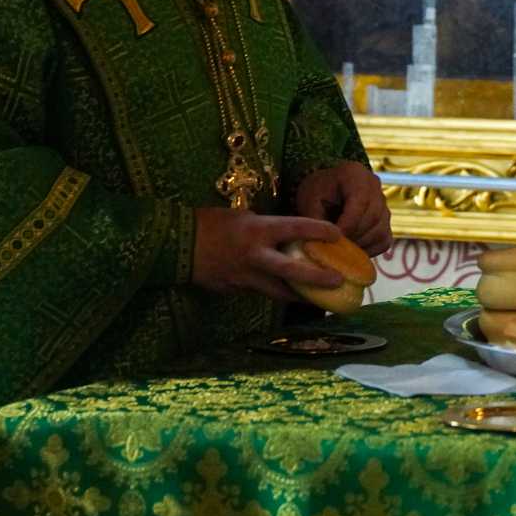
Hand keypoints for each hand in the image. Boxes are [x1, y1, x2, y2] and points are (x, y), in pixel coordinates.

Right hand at [190, 209, 349, 301]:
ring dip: (299, 295)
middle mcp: (255, 255)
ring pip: (279, 291)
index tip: (338, 234)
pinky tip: (285, 295)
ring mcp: (245, 277)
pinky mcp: (235, 290)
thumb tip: (285, 236)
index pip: (295, 228)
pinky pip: (260, 292)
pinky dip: (274, 293)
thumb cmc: (210, 223)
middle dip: (317, 278)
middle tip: (338, 280)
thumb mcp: (242, 217)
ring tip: (319, 298)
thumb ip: (265, 228)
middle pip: (293, 271)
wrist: (176, 246)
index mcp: (257, 230)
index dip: (318, 231)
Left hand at [295, 160, 392, 255]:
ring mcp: (383, 202)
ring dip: (361, 244)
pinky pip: (384, 240)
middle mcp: (374, 185)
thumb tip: (326, 243)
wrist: (326, 190)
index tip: (332, 239)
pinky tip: (352, 250)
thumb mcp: (309, 202)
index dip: (347, 224)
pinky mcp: (385, 220)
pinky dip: (369, 249)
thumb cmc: (316, 193)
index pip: (360, 201)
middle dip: (354, 236)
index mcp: (354, 173)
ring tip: (341, 250)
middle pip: (373, 216)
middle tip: (336, 248)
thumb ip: (316, 221)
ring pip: (380, 230)